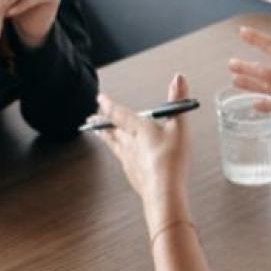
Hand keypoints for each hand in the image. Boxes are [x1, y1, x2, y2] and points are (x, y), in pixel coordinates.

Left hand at [92, 74, 192, 234]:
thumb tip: (178, 78)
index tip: (100, 98)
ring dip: (105, 137)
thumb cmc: (170, 159)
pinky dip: (118, 153)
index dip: (108, 104)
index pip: (118, 113)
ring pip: (113, 144)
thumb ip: (178, 101)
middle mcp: (128, 143)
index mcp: (138, 128)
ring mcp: (128, 159)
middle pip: (110, 130)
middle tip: (91, 119)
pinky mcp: (131, 173)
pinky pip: (120, 159)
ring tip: (98, 134)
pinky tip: (121, 156)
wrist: (163, 191)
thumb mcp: (179, 126)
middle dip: (101, 122)